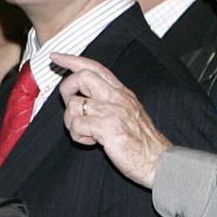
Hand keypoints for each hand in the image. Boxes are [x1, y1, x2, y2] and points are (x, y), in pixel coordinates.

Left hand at [50, 54, 171, 188]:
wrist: (159, 161)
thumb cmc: (142, 142)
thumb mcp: (128, 112)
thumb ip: (109, 102)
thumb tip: (83, 98)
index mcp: (121, 93)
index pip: (95, 68)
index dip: (73, 60)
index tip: (57, 56)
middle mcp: (117, 97)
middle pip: (81, 77)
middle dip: (66, 88)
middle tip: (69, 104)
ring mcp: (112, 111)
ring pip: (74, 104)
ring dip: (71, 122)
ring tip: (85, 133)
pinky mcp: (108, 126)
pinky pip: (76, 125)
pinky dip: (77, 136)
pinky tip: (91, 141)